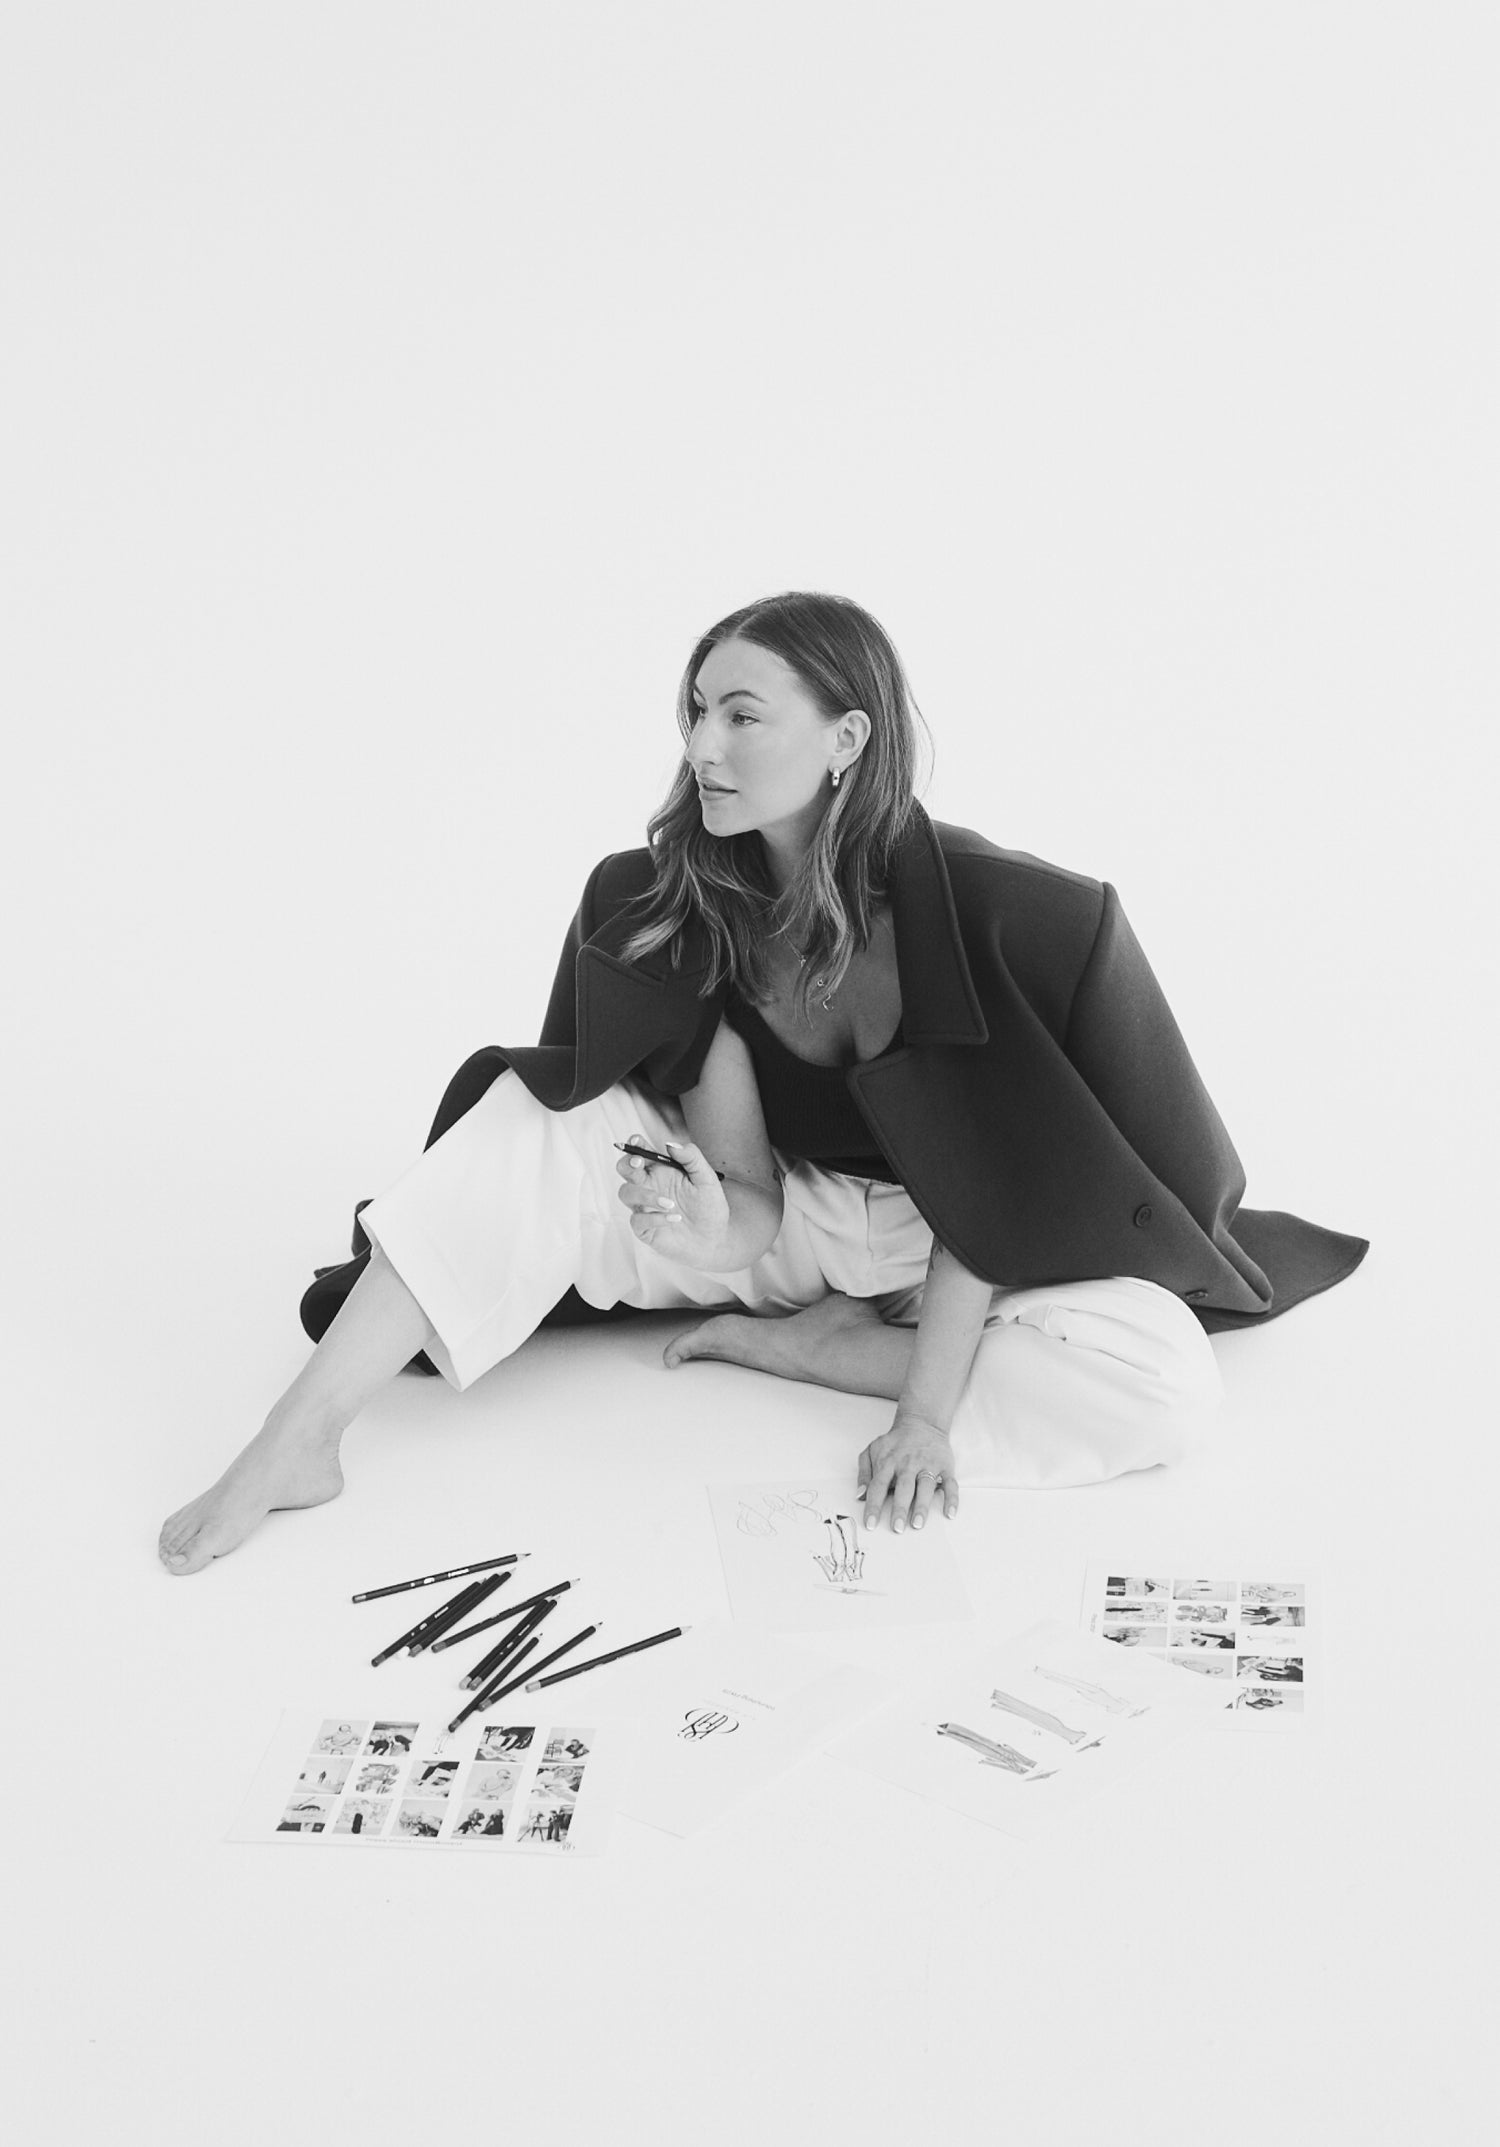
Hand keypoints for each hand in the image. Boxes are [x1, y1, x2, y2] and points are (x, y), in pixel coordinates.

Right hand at [615, 1136, 731, 1268]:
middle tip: (638, 1163)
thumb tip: (670, 1144)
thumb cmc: (709, 1206)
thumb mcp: (707, 1178)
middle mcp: (648, 1186)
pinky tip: (675, 1219)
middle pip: (624, 1169)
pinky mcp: (644, 1228)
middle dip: (626, 1163)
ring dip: (645, 1195)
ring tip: (671, 1204)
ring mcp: (644, 1207)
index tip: (636, 1140)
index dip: (634, 1144)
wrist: (715, 1238)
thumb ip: (692, 1157)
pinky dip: (655, 1218)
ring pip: (626, 1193)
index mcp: (660, 1170)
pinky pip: (637, 1220)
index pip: (641, 1152)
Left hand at [857, 1415, 959, 1533]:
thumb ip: (864, 1473)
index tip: (871, 1524)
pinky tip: (949, 1513)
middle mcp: (908, 1463)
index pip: (878, 1486)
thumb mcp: (872, 1451)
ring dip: (922, 1505)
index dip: (874, 1506)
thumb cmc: (895, 1443)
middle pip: (903, 1488)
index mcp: (888, 1462)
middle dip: (900, 1508)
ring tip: (918, 1523)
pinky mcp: (945, 1466)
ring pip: (926, 1486)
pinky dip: (952, 1498)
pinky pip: (950, 1483)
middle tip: (896, 1528)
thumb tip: (859, 1495)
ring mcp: (928, 1464)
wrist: (921, 1423)